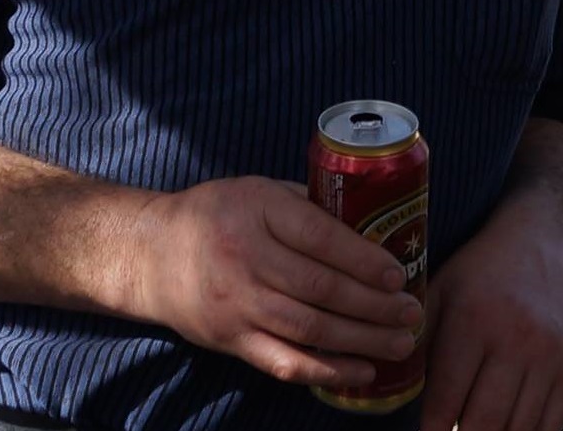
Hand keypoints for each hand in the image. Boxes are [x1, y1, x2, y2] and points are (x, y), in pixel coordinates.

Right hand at [133, 177, 422, 386]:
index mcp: (258, 211)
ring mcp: (236, 304)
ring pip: (309, 329)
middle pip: (321, 289)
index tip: (399, 274)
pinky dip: (327, 371)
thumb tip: (373, 224)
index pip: (322, 238)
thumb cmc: (216, 214)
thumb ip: (308, 206)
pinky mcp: (230, 340)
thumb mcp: (259, 190)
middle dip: (375, 305)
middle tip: (412, 312)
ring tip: (402, 342)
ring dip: (362, 339)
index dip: (365, 260)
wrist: (150, 254)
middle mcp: (245, 258)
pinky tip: (362, 370)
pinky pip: (284, 362)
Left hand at [420, 192, 562, 430]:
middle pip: (484, 420)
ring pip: (518, 428)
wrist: (542, 241)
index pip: (448, 395)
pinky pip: (551, 423)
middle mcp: (514, 342)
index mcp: (473, 321)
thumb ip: (420, 335)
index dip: (432, 427)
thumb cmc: (480, 268)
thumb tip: (395, 382)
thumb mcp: (441, 289)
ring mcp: (547, 358)